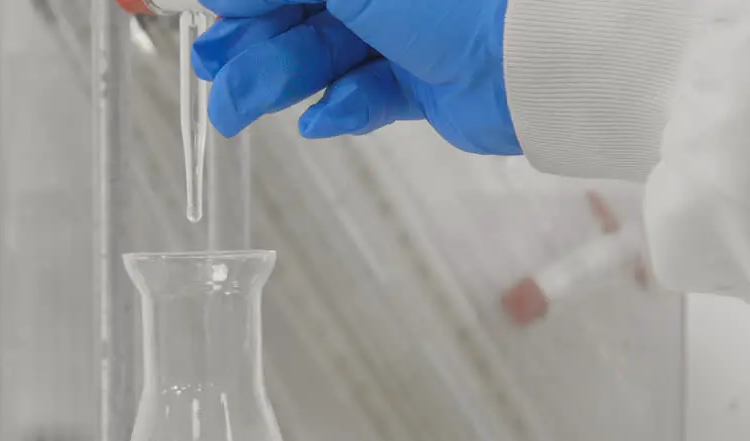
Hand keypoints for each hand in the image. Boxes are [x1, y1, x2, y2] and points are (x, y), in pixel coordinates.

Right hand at [192, 0, 520, 154]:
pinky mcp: (424, 83)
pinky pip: (368, 94)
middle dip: (252, 44)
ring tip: (236, 109)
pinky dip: (341, 107)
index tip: (212, 13)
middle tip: (209, 72)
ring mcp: (408, 33)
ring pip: (326, 55)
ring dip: (279, 81)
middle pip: (301, 12)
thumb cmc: (457, 0)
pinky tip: (321, 119)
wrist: (540, 59)